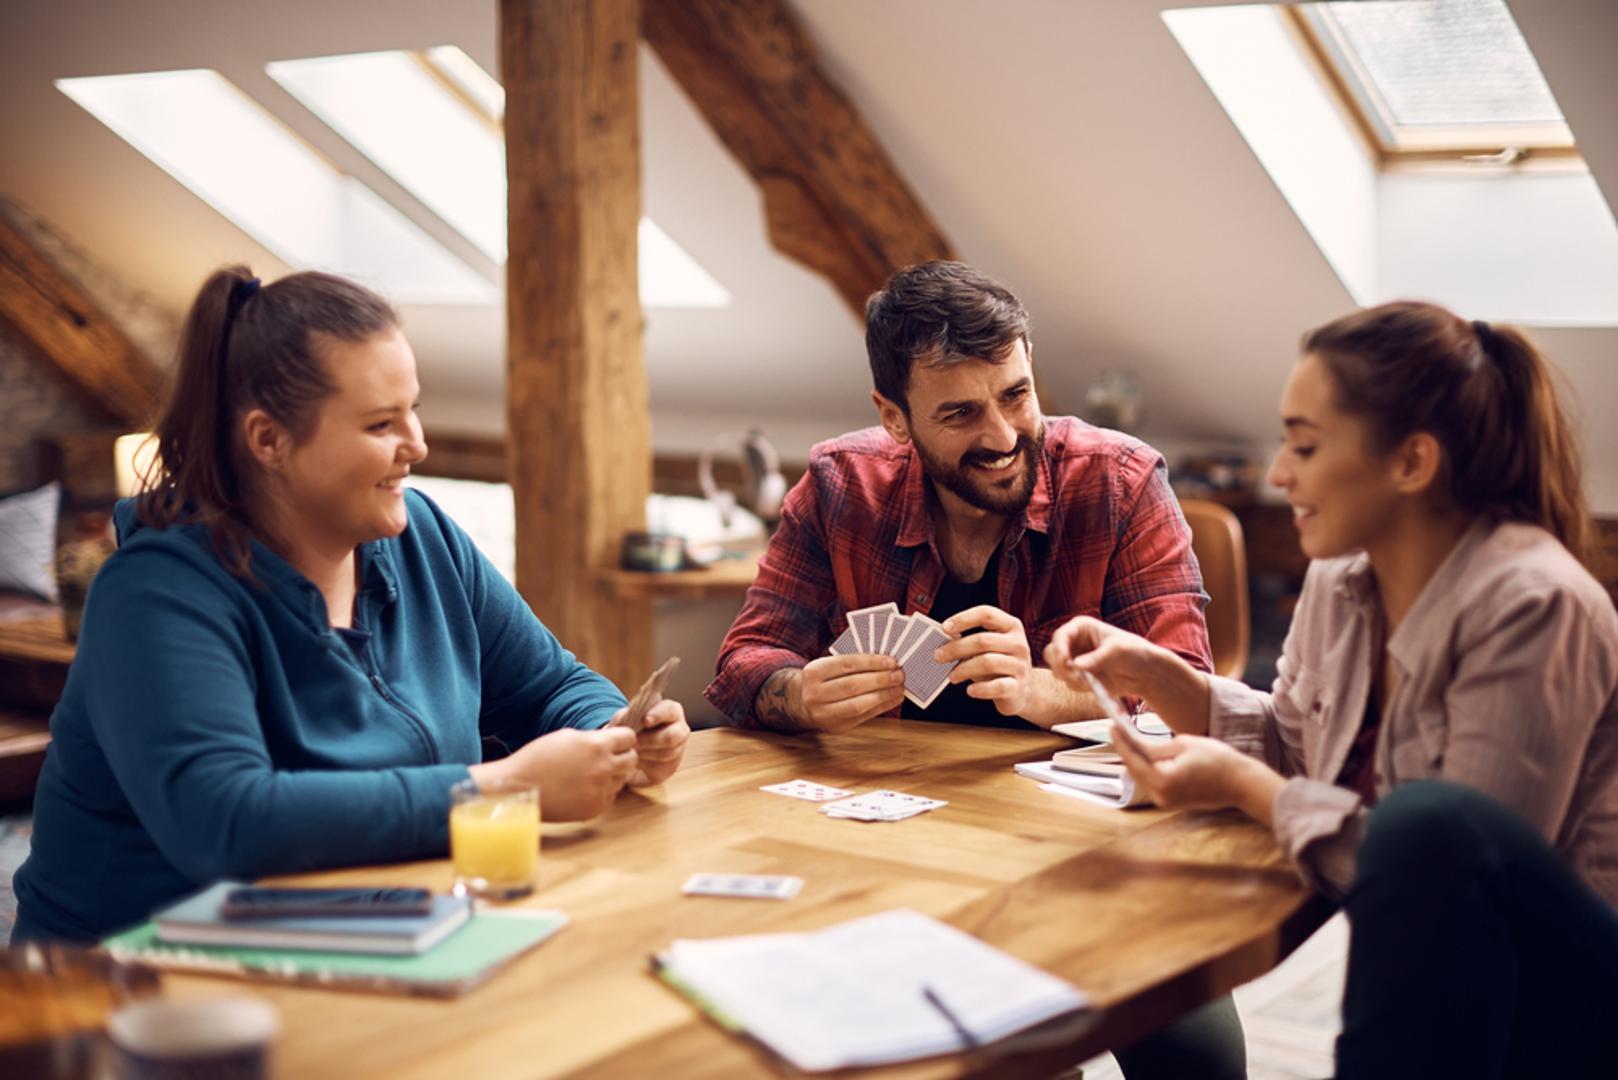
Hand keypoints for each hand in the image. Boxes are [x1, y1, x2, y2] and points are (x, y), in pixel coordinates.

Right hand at [471, 726, 637, 821]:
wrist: (518, 786)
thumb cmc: (539, 757)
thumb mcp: (568, 737)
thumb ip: (593, 739)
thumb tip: (611, 742)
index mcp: (597, 745)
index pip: (629, 738)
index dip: (622, 739)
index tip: (615, 742)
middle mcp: (603, 768)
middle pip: (632, 760)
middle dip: (622, 757)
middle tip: (607, 759)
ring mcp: (600, 790)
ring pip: (621, 780)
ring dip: (611, 776)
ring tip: (588, 775)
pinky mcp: (594, 809)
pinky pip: (610, 797)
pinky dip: (601, 793)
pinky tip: (581, 789)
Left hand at [620, 698, 688, 786]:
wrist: (633, 751)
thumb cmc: (632, 728)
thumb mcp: (626, 719)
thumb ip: (626, 716)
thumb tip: (627, 719)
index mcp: (672, 711)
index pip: (669, 710)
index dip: (658, 715)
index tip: (645, 720)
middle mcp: (680, 729)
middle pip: (670, 736)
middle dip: (648, 740)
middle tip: (633, 742)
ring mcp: (679, 748)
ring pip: (665, 753)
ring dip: (645, 753)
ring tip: (632, 750)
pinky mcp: (672, 765)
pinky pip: (660, 766)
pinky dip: (645, 764)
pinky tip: (636, 760)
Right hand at [797, 654, 905, 733]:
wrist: (800, 703)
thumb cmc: (822, 680)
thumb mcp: (828, 667)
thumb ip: (852, 665)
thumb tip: (886, 664)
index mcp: (813, 672)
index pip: (847, 664)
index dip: (871, 662)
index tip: (891, 661)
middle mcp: (814, 694)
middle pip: (853, 685)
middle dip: (880, 679)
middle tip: (899, 674)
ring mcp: (823, 713)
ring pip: (859, 704)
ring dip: (884, 695)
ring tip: (899, 687)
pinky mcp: (835, 727)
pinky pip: (863, 717)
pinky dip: (881, 707)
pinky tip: (893, 699)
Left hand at [938, 605, 1034, 716]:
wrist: (1023, 690)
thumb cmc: (997, 664)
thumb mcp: (987, 648)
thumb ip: (970, 640)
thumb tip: (943, 640)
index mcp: (1011, 626)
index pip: (986, 614)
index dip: (964, 618)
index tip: (944, 627)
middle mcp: (1019, 643)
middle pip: (983, 640)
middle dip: (956, 648)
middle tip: (938, 656)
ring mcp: (1020, 666)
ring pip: (987, 662)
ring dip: (963, 669)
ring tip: (952, 676)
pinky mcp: (1018, 687)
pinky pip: (997, 686)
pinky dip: (980, 689)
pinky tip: (970, 690)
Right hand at [1042, 615, 1172, 700]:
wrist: (1145, 673)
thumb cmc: (1134, 652)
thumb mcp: (1116, 651)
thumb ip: (1096, 658)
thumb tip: (1076, 666)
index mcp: (1081, 627)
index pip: (1060, 636)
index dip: (1059, 649)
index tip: (1065, 662)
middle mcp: (1074, 642)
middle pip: (1052, 653)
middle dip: (1061, 666)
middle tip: (1076, 676)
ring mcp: (1075, 659)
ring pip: (1057, 669)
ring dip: (1070, 678)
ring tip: (1090, 681)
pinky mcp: (1078, 675)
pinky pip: (1067, 682)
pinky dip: (1078, 686)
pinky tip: (1094, 685)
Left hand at [1111, 730, 1279, 819]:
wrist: (1241, 783)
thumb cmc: (1217, 760)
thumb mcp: (1183, 744)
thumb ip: (1154, 746)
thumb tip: (1133, 742)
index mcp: (1162, 780)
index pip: (1133, 758)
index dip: (1120, 740)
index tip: (1111, 725)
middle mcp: (1160, 795)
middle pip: (1133, 769)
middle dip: (1126, 749)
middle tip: (1118, 728)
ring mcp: (1165, 801)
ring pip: (1141, 776)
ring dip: (1135, 758)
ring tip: (1129, 737)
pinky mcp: (1170, 802)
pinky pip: (1152, 782)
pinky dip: (1147, 768)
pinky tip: (1145, 753)